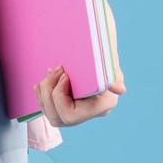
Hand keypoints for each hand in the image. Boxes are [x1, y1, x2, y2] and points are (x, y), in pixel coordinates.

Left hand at [36, 0, 124, 127]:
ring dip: (44, 94)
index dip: (59, 95)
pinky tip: (42, 82)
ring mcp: (82, 111)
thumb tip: (120, 90)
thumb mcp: (108, 58)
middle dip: (48, 94)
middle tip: (53, 70)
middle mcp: (93, 112)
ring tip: (49, 72)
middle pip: (58, 118)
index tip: (64, 74)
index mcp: (104, 104)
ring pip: (52, 116)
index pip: (70, 114)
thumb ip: (111, 73)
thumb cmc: (102, 48)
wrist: (99, 44)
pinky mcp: (72, 105)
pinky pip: (51, 110)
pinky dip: (42, 95)